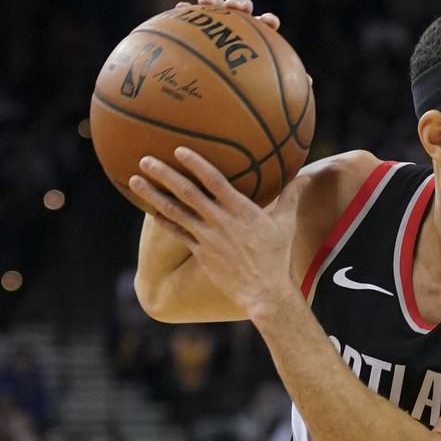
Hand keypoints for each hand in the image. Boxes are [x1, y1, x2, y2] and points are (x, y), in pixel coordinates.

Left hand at [127, 147, 308, 316]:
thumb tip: (305, 176)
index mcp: (242, 210)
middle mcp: (221, 221)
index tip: (179, 149)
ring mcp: (208, 238)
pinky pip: (177, 234)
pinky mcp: (201, 252)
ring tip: (135, 180)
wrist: (265, 290)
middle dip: (164, 174)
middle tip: (145, 159)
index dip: (196, 164)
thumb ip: (291, 196)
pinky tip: (149, 211)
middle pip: (187, 193)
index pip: (215, 181)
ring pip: (175, 212)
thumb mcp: (286, 223)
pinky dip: (162, 221)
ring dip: (153, 195)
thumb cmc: (277, 255)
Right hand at [178, 0, 310, 85]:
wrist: (203, 95)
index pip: (265, 26)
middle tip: (238, 8)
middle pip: (240, 9)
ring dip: (213, 1)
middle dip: (240, 3)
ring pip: (213, 7)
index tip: (270, 23)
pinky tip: (180, 8)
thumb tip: (309, 82)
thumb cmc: (234, 95)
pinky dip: (184, 11)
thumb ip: (280, 85)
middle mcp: (232, 29)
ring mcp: (210, 26)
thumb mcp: (258, 92)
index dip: (268, 21)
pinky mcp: (189, 27)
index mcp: (253, 40)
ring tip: (206, 3)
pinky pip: (185, 17)